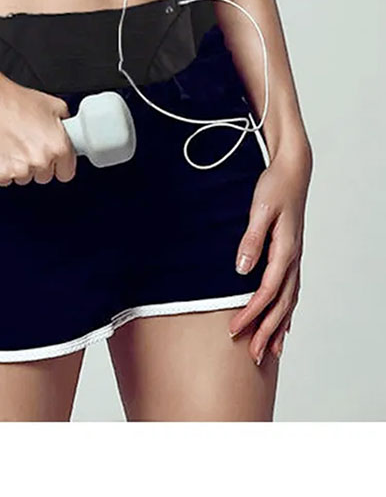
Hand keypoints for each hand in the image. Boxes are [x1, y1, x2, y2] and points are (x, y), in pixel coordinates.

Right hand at [0, 76, 76, 187]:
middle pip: (44, 177)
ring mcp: (21, 170)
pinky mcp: (1, 174)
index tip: (51, 159)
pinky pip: (5, 179)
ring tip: (11, 144)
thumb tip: (66, 129)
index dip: (58, 165)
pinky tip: (0, 150)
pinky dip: (1, 168)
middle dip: (36, 165)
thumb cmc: (13, 100)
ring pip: (24, 179)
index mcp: (59, 146)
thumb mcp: (51, 103)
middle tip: (25, 145)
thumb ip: (64, 122)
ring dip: (18, 166)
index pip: (66, 173)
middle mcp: (42, 160)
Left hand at [229, 144, 312, 364]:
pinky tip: (283, 323)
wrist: (292, 171)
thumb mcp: (260, 209)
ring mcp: (294, 258)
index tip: (233, 329)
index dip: (251, 313)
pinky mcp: (290, 254)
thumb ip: (251, 239)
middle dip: (266, 331)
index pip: (267, 291)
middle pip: (281, 304)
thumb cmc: (275, 187)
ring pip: (288, 301)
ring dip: (278, 327)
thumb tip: (242, 269)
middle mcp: (292, 259)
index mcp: (285, 250)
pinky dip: (286, 311)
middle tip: (251, 355)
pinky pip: (290, 291)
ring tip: (268, 350)